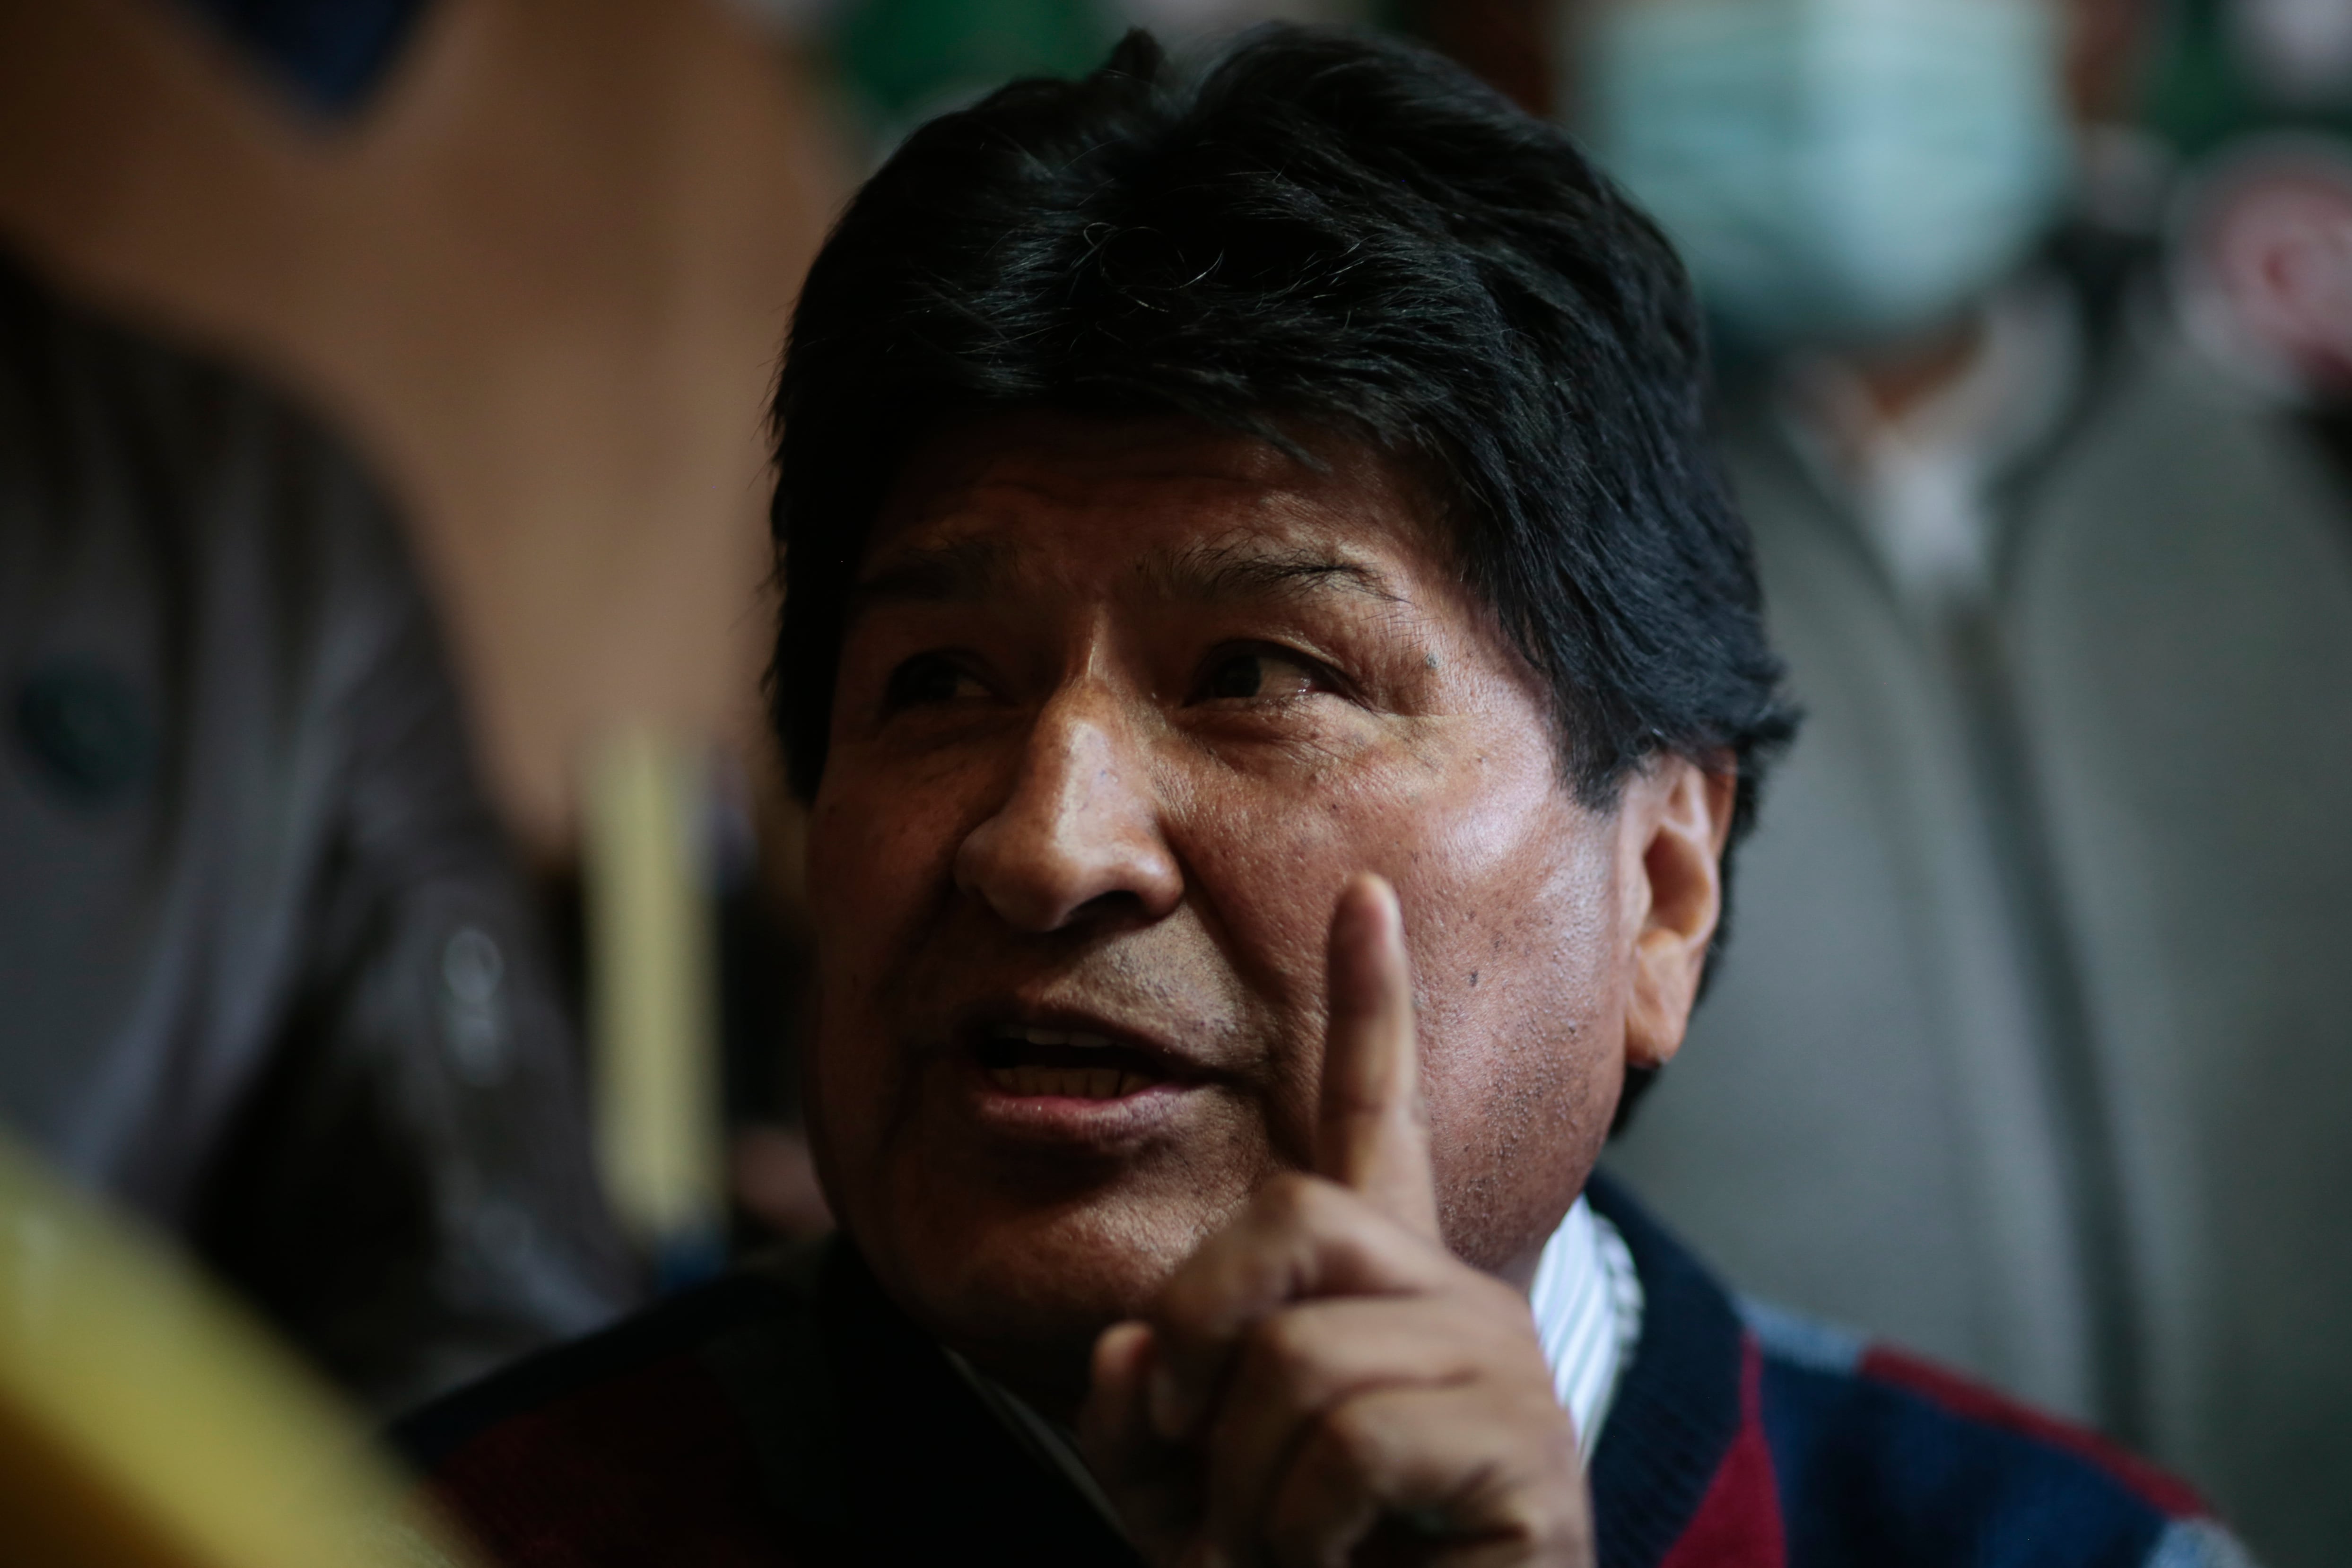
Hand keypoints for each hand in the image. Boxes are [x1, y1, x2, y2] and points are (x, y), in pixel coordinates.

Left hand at [1079, 875, 1592, 1567]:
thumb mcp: (1179, 1497)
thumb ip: (1140, 1414)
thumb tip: (1133, 1348)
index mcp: (1379, 1295)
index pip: (1376, 1122)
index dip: (1371, 1007)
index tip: (1363, 892)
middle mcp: (1450, 1303)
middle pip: (1289, 1218)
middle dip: (1202, 1336)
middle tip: (1205, 1465)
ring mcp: (1498, 1369)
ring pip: (1299, 1355)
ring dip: (1249, 1489)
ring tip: (1297, 1553)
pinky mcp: (1526, 1449)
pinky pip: (1351, 1441)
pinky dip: (1304, 1534)